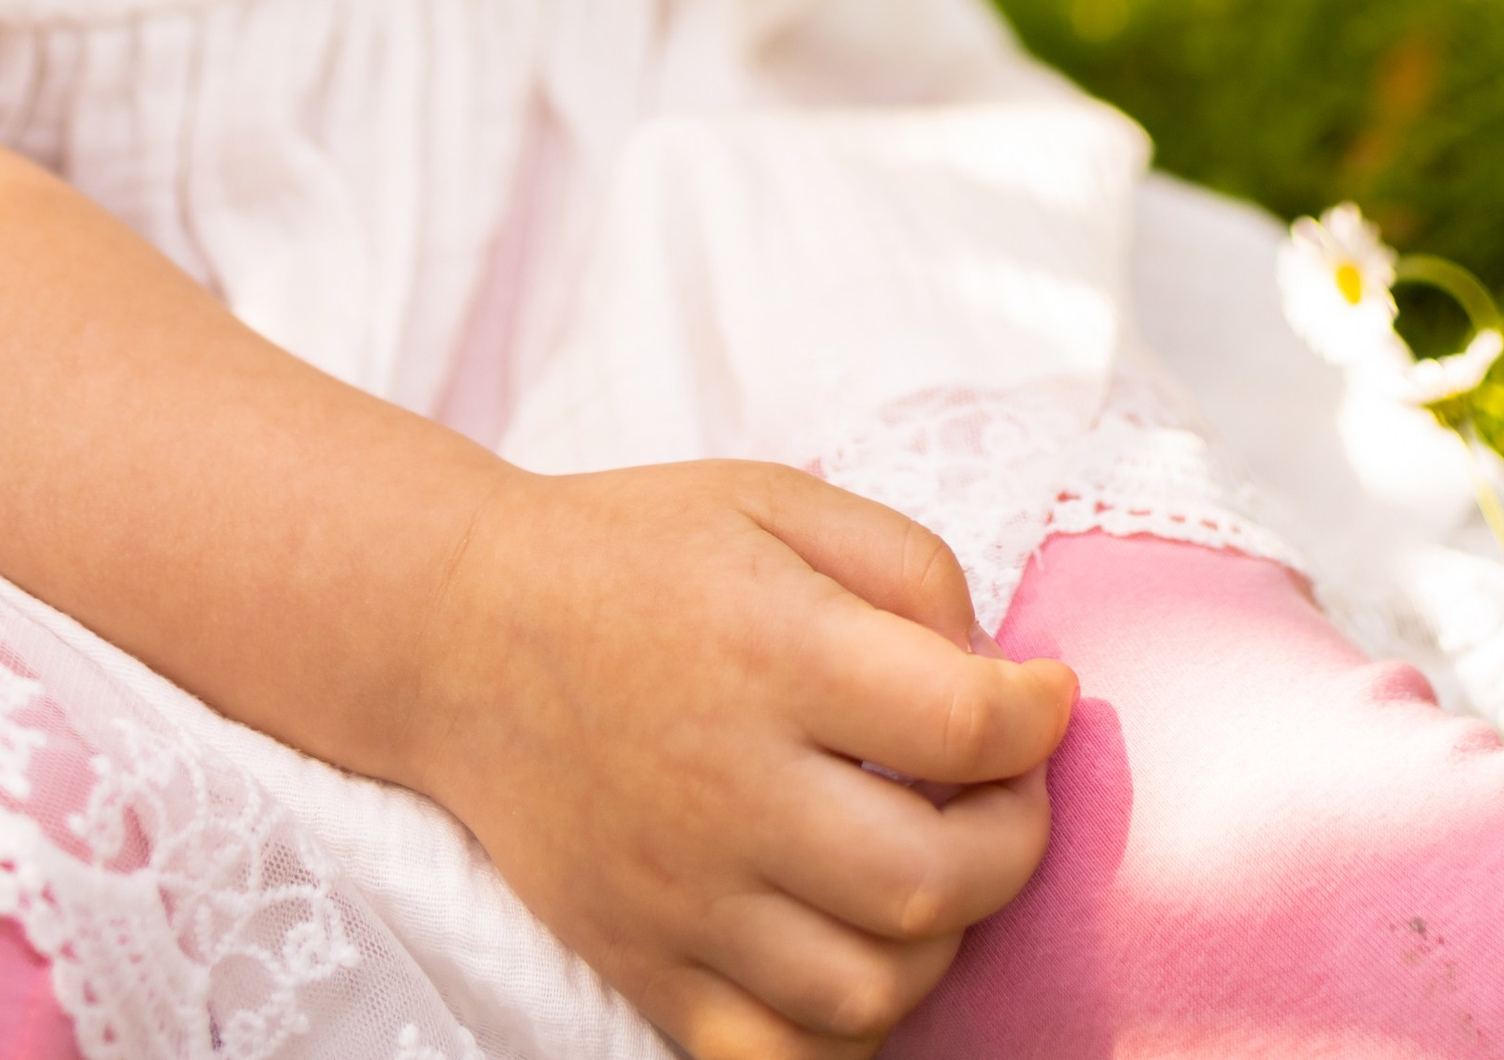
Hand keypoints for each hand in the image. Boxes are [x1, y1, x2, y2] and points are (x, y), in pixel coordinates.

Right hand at [414, 460, 1073, 1057]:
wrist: (459, 635)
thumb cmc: (635, 554)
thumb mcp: (774, 499)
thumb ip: (906, 565)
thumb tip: (996, 673)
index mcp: (767, 649)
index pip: (959, 722)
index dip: (1038, 717)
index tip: (1044, 698)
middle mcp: (727, 783)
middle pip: (932, 878)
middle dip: (1015, 842)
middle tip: (1003, 790)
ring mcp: (680, 894)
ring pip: (869, 991)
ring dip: (943, 941)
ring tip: (932, 866)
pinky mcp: (642, 964)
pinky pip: (772, 1059)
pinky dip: (844, 1036)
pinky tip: (860, 954)